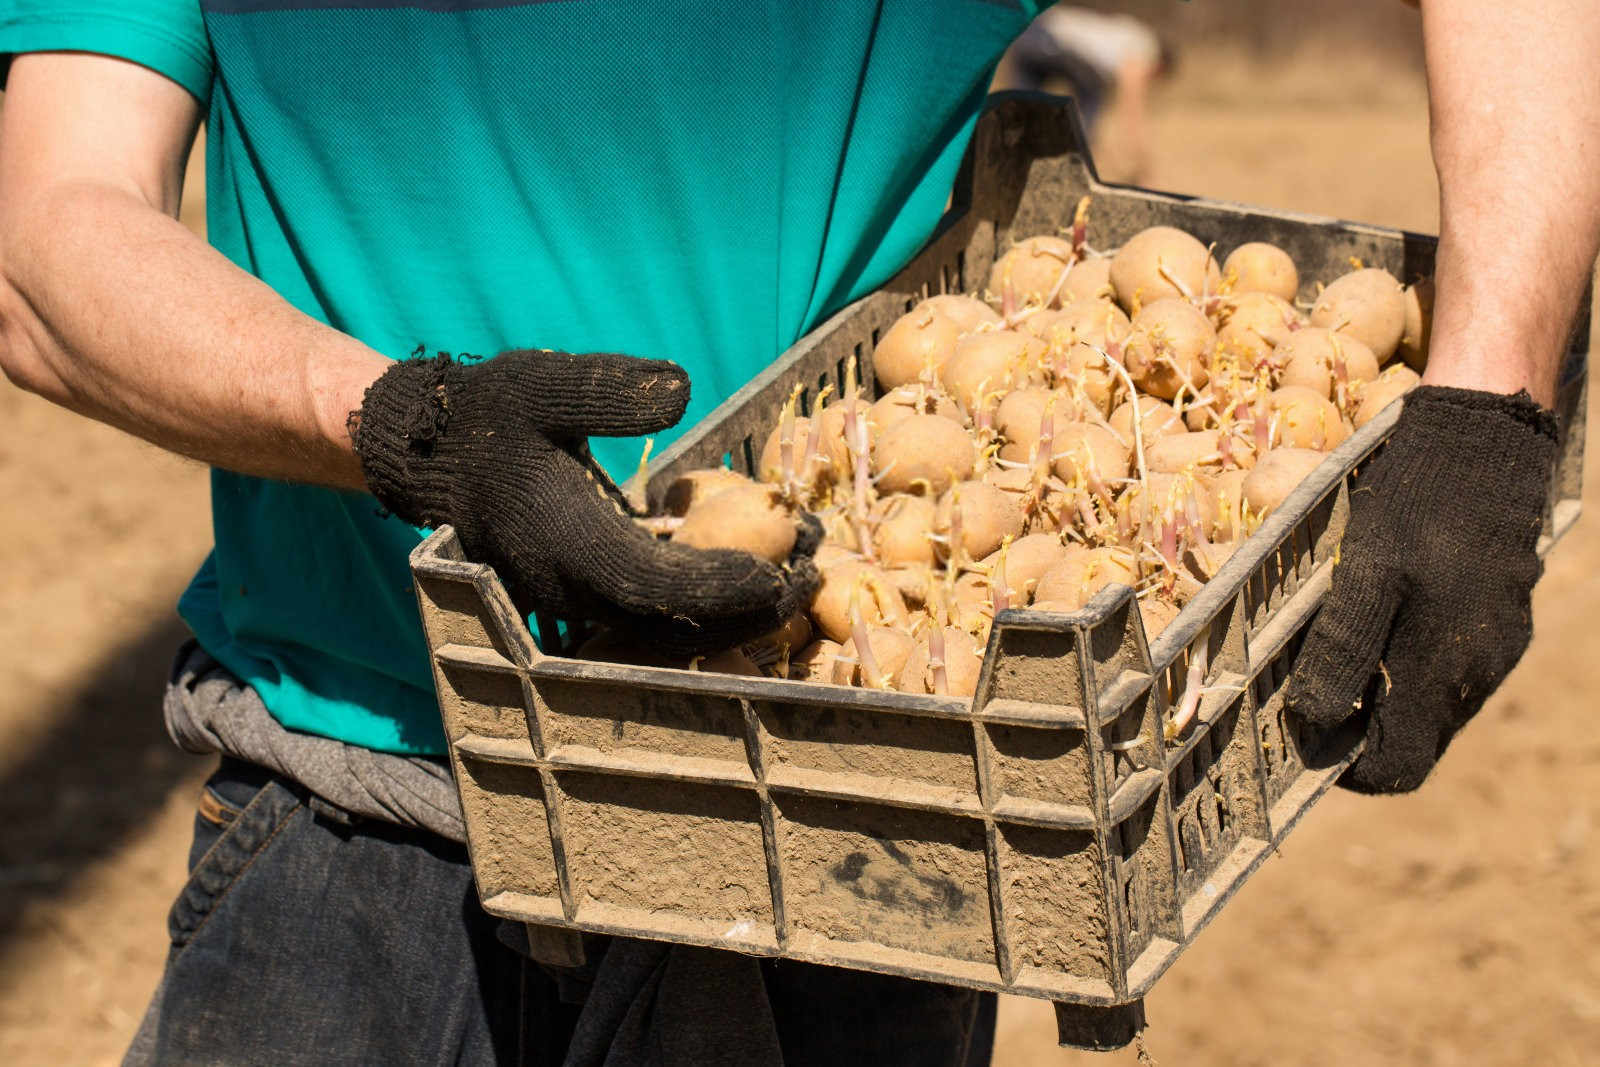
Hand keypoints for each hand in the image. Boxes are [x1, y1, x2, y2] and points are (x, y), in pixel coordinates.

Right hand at [351, 349, 819, 656]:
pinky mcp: (587, 599)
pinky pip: (654, 627)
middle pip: (670, 627)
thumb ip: (605, 386)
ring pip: (665, 637)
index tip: (778, 569)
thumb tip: (682, 390)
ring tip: (798, 584)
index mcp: (563, 542)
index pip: (651, 586)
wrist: (437, 454)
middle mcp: (570, 588)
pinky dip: (708, 617)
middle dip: (747, 609)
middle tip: (813, 578)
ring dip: (735, 618)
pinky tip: (755, 592)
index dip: (717, 586)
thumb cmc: (493, 414)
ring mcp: (576, 603)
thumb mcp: (543, 382)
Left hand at [1284, 385, 1557, 792]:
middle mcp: (1476, 675)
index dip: (1346, 770)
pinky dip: (1404, 662)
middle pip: (1411, 741)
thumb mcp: (1365, 573)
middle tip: (1302, 694)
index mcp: (1443, 673)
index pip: (1396, 770)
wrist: (1486, 443)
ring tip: (1330, 652)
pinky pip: (1445, 666)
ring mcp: (1494, 649)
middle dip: (1356, 732)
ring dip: (1379, 696)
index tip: (1302, 741)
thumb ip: (1342, 651)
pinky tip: (1375, 619)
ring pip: (1427, 704)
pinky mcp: (1499, 620)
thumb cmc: (1417, 507)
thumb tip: (1312, 722)